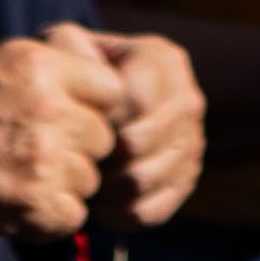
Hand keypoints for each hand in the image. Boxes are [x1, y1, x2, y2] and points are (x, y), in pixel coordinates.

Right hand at [0, 32, 132, 243]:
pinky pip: (71, 218)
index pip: (111, 90)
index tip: (68, 127)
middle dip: (77, 155)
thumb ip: (36, 75)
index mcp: (37, 64)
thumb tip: (76, 88)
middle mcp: (49, 104)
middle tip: (33, 165)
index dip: (95, 112)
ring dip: (61, 191)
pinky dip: (47, 224)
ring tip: (16, 188)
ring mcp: (44, 155)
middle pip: (103, 140)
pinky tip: (13, 213)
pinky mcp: (33, 202)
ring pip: (88, 182)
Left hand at [76, 24, 205, 231]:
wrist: (96, 108)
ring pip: (142, 180)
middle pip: (138, 144)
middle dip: (98, 154)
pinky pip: (149, 212)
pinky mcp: (185, 182)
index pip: (136, 99)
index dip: (99, 118)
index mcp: (165, 61)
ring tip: (84, 175)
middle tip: (75, 156)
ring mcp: (192, 143)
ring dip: (103, 186)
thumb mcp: (67, 47)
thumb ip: (67, 47)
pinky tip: (100, 199)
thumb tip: (83, 76)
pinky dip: (117, 213)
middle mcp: (188, 100)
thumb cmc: (76, 76)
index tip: (76, 121)